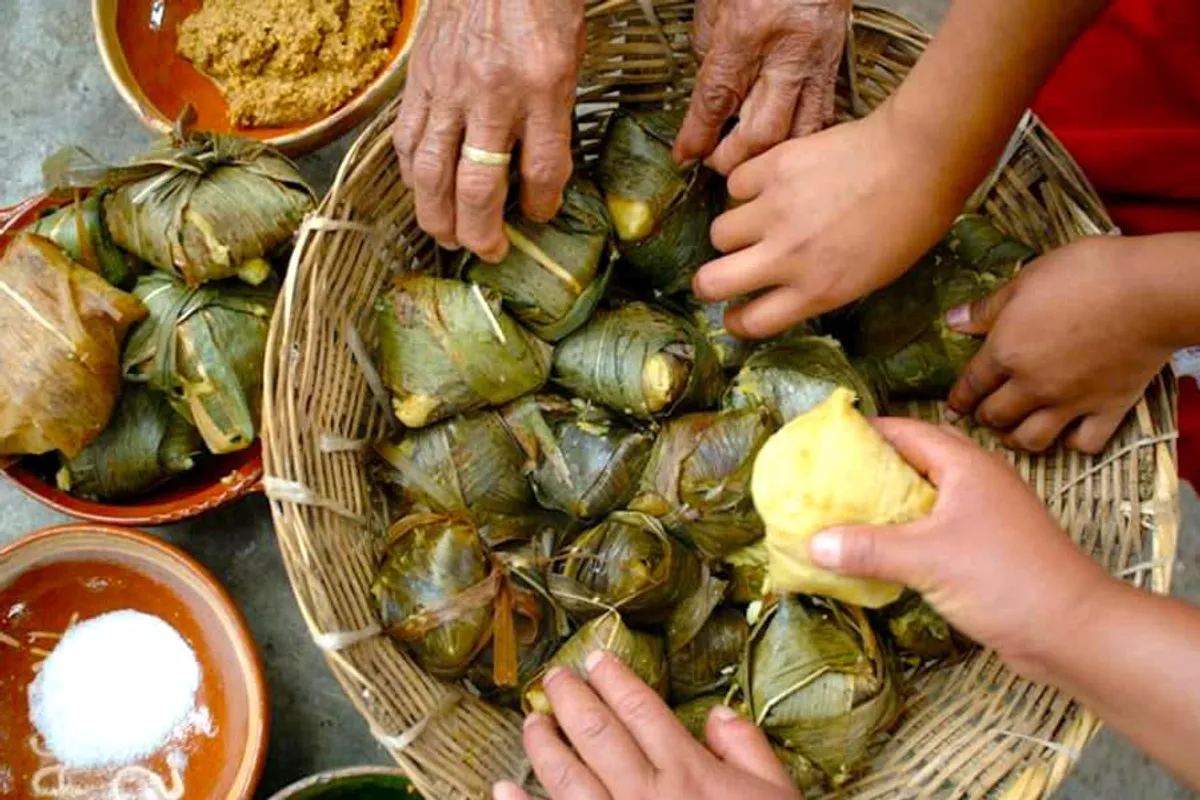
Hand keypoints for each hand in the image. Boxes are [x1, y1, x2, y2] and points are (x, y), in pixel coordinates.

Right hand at [393, 0, 584, 259]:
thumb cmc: (540, 1)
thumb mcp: (568, 54)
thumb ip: (555, 113)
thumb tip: (536, 170)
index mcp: (543, 84)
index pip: (542, 169)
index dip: (541, 205)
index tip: (539, 216)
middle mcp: (492, 92)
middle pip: (478, 184)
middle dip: (480, 230)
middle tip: (487, 250)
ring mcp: (448, 87)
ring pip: (430, 171)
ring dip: (436, 215)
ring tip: (446, 236)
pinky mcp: (419, 79)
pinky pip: (406, 138)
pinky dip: (412, 174)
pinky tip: (421, 191)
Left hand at [494, 651, 799, 799]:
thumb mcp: (776, 795)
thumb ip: (747, 749)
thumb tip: (718, 713)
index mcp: (688, 771)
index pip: (640, 708)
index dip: (614, 678)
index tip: (594, 658)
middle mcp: (647, 793)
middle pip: (597, 731)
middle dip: (571, 698)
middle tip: (553, 677)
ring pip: (567, 776)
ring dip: (544, 744)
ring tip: (533, 720)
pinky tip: (503, 789)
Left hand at [674, 0, 850, 174]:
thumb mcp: (716, 0)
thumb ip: (708, 45)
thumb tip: (708, 94)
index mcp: (747, 30)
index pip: (716, 99)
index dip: (697, 136)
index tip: (685, 156)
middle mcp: (787, 52)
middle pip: (761, 131)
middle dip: (734, 157)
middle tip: (714, 161)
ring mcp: (817, 61)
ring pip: (797, 132)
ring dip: (769, 155)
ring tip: (748, 159)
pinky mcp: (835, 63)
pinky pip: (822, 115)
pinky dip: (800, 136)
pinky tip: (784, 144)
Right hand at [694, 106, 960, 337]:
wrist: (919, 158)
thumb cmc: (910, 221)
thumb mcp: (869, 276)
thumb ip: (819, 287)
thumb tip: (785, 288)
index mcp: (816, 290)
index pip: (750, 322)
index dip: (736, 321)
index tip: (735, 314)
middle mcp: (787, 256)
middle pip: (710, 283)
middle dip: (708, 285)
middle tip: (720, 275)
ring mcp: (775, 211)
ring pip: (719, 233)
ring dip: (734, 232)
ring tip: (757, 221)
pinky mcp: (773, 168)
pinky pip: (736, 185)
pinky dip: (747, 187)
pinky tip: (771, 184)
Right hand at [806, 418, 1112, 679]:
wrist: (1074, 632)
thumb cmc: (1006, 580)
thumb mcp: (928, 560)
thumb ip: (867, 549)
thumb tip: (812, 544)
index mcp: (966, 465)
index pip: (906, 431)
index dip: (864, 431)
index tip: (822, 441)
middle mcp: (975, 482)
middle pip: (913, 461)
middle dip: (869, 468)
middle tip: (823, 479)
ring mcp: (982, 516)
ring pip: (923, 498)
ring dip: (885, 504)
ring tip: (838, 514)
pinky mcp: (984, 549)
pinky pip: (932, 530)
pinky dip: (902, 535)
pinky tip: (873, 553)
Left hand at [946, 236, 1172, 453]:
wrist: (1150, 291)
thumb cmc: (1085, 274)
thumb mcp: (1025, 281)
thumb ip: (987, 308)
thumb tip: (952, 321)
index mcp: (1006, 352)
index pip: (970, 385)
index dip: (958, 399)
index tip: (954, 408)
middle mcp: (1032, 385)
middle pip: (995, 416)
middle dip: (985, 417)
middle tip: (986, 414)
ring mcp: (1070, 401)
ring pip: (1032, 439)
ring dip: (1018, 439)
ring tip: (1016, 432)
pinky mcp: (1108, 408)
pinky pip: (1084, 443)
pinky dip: (1074, 444)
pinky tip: (1070, 434)